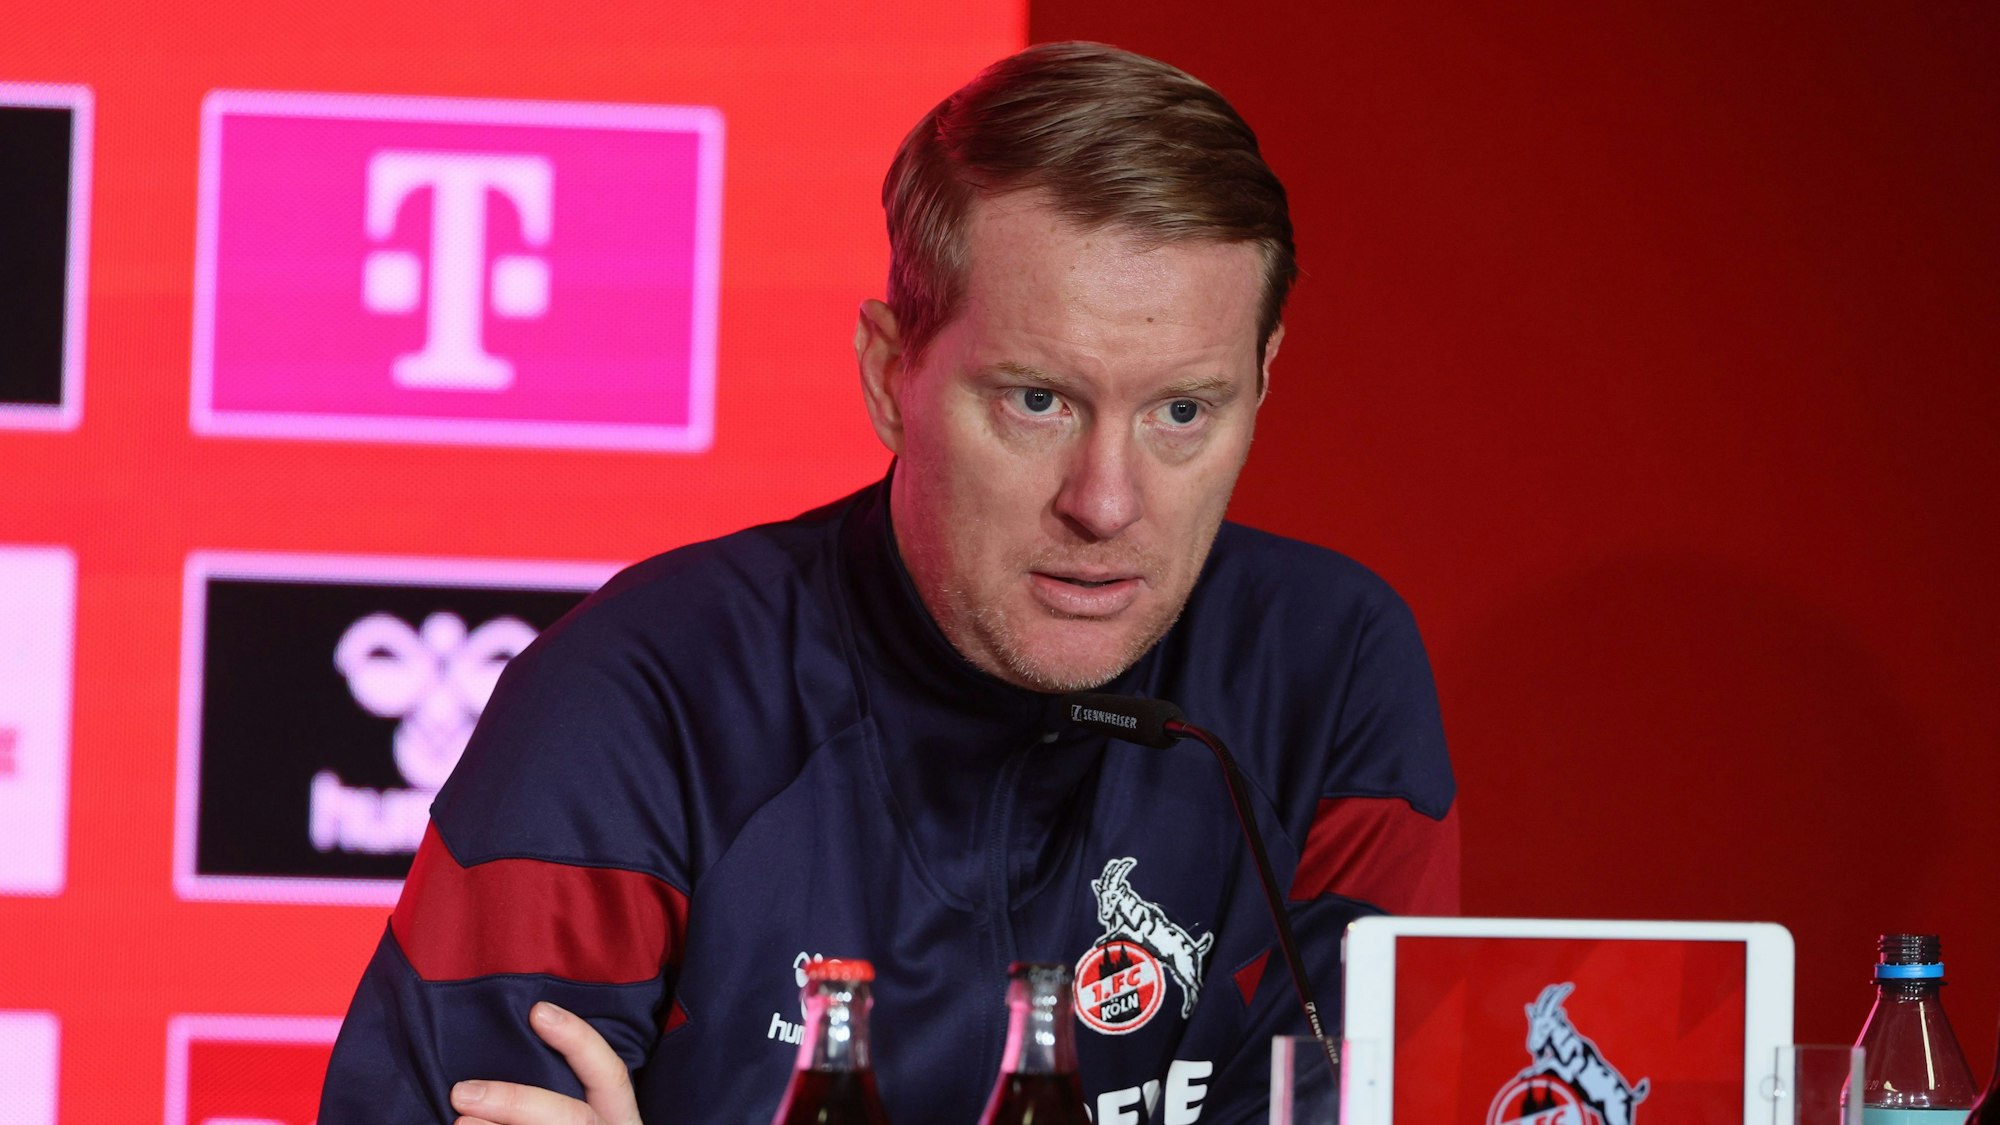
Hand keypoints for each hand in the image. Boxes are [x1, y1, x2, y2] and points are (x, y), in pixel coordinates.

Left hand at [450, 1002, 642, 1124]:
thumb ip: (551, 1102)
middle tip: (462, 1092)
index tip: (538, 1012)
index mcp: (619, 1124)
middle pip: (573, 1118)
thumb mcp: (578, 1120)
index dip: (580, 1041)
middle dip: (516, 1101)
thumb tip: (488, 1081)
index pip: (612, 1076)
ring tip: (458, 1124)